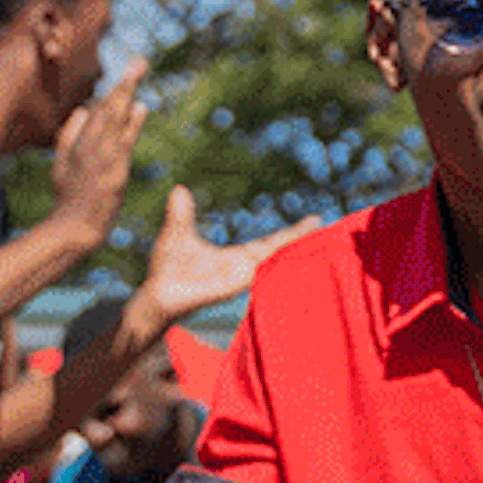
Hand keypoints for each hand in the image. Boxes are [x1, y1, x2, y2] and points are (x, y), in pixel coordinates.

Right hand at [46, 60, 151, 243]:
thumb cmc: (69, 197)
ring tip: (138, 71)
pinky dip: (131, 124)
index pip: (99, 110)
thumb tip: (83, 108)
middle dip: (124, 84)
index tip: (130, 73)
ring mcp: (100, 158)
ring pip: (114, 120)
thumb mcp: (63, 163)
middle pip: (108, 108)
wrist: (73, 228)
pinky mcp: (112, 173)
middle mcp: (89, 145)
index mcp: (78, 142)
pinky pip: (123, 144)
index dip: (115, 91)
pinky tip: (140, 107)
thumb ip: (70, 134)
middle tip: (140, 61)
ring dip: (126, 94)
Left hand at [137, 184, 320, 327]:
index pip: (272, 243)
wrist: (158, 294)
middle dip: (302, 237)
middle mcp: (245, 268)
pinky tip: (291, 252)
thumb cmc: (167, 270)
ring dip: (294, 247)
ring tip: (318, 234)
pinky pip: (259, 270)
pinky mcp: (234, 283)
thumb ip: (183, 213)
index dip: (293, 232)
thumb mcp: (178, 232)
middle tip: (324, 223)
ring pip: (274, 259)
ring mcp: (241, 277)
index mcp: (237, 258)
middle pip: (280, 249)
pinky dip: (275, 258)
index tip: (315, 220)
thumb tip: (180, 189)